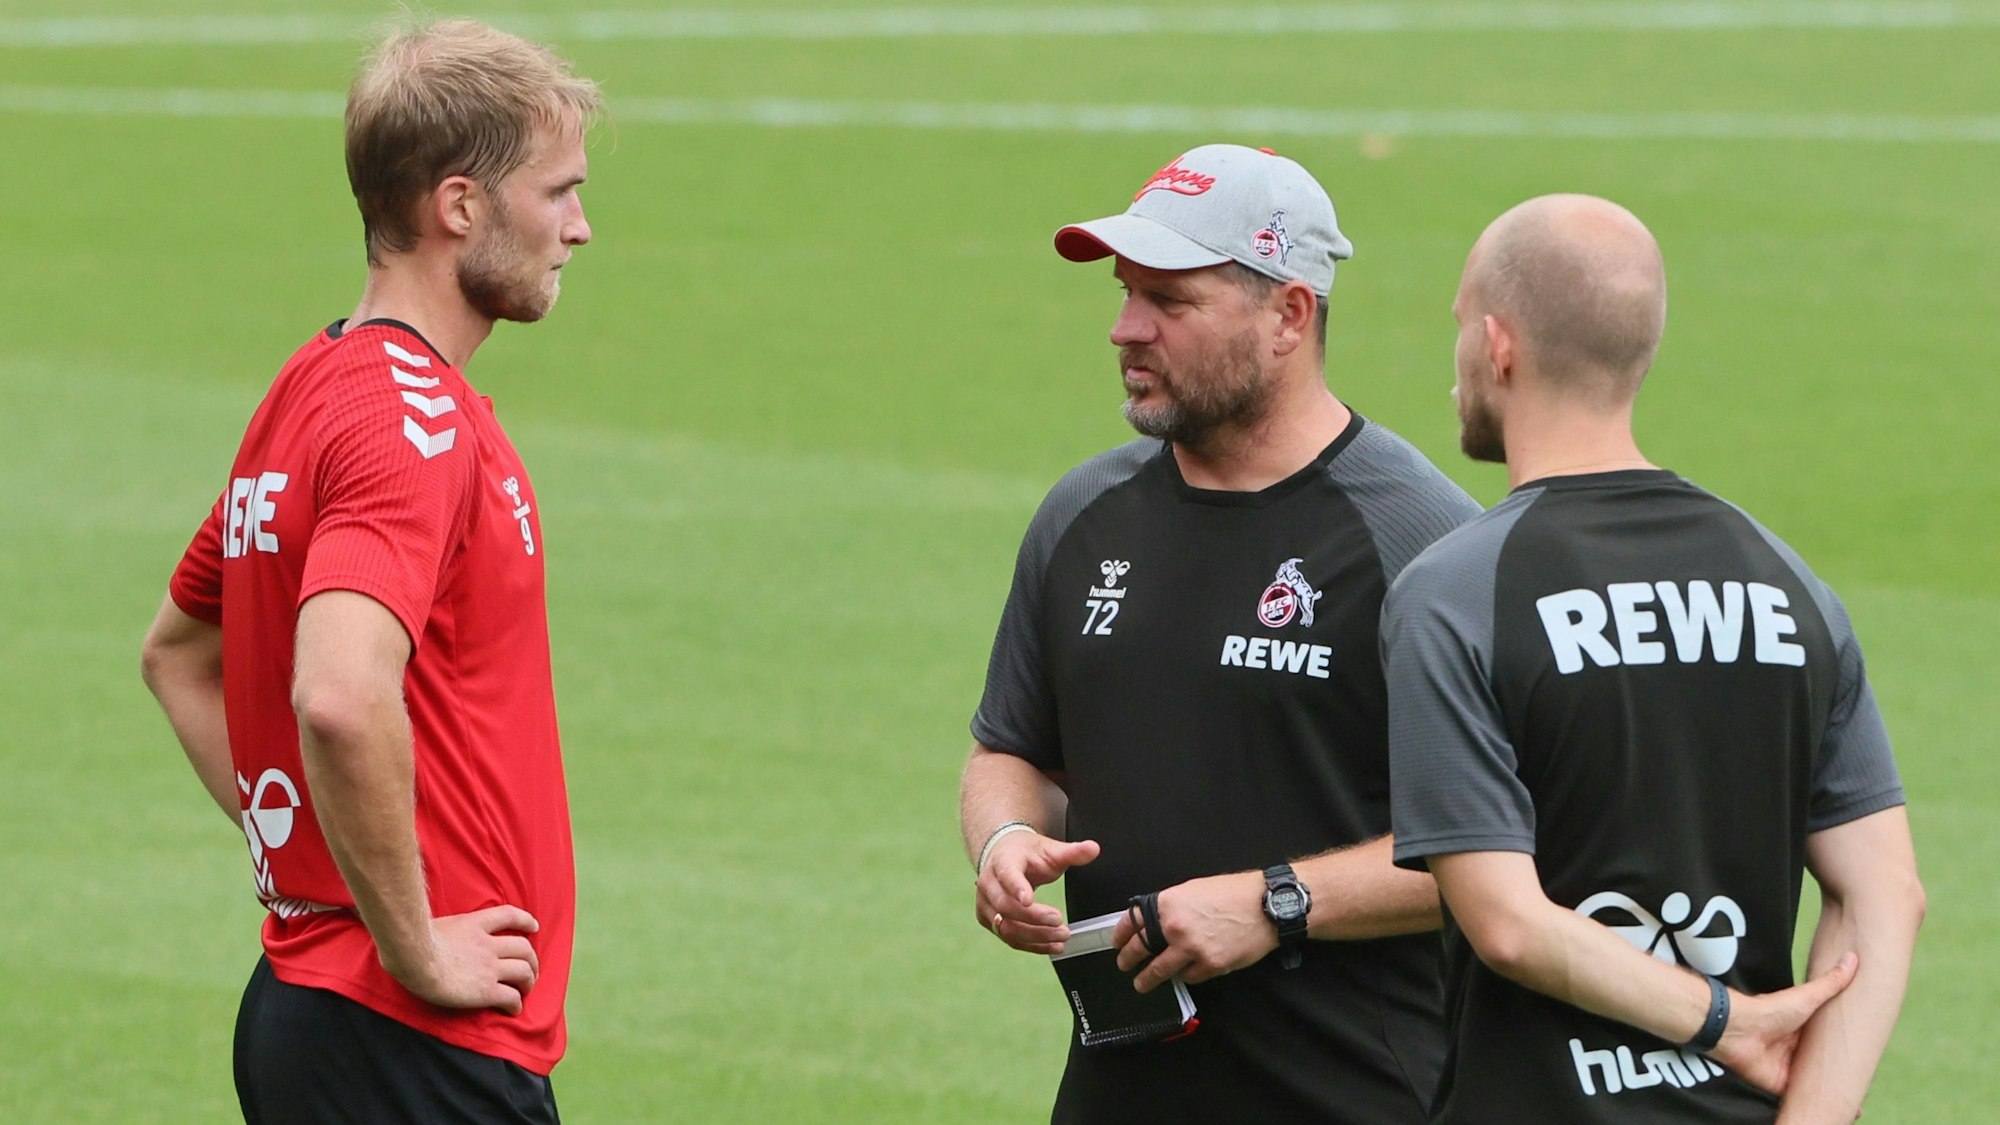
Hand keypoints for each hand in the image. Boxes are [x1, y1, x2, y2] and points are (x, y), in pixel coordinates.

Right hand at [383, 905, 541, 1014]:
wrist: (415, 958)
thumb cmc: (413, 942)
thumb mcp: (434, 924)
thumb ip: (444, 929)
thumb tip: (430, 931)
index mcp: (475, 925)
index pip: (509, 916)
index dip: (526, 921)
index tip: (534, 926)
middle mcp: (488, 945)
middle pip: (524, 948)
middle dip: (532, 960)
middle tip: (531, 970)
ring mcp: (490, 967)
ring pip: (524, 972)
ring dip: (528, 982)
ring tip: (525, 991)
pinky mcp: (486, 990)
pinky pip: (510, 997)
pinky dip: (516, 1004)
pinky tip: (513, 1010)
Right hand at [976, 831, 1098, 953]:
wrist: (1003, 856)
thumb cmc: (1026, 854)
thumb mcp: (1049, 849)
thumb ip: (1072, 852)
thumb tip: (1094, 849)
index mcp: (1002, 861)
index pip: (1006, 875)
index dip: (1016, 888)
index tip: (1029, 900)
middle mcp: (988, 884)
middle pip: (1005, 906)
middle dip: (1034, 918)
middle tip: (1059, 921)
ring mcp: (985, 904)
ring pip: (1006, 927)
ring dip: (1035, 936)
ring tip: (1062, 936)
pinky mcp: (989, 921)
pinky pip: (1009, 938)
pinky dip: (1032, 945)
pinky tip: (1053, 946)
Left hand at [1111, 870, 1275, 992]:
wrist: (1266, 906)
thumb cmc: (1233, 893)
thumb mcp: (1193, 889)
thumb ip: (1171, 906)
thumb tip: (1156, 920)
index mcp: (1167, 904)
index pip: (1132, 922)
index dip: (1121, 935)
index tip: (1117, 943)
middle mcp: (1174, 927)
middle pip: (1139, 950)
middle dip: (1128, 960)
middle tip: (1124, 965)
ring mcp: (1191, 949)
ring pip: (1160, 971)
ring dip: (1147, 979)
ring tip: (1142, 983)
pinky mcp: (1210, 965)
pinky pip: (1188, 977)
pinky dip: (1184, 976)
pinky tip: (1183, 974)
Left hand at [1711, 952, 1858, 1095]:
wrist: (1739, 1031)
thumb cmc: (1770, 1010)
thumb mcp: (1807, 996)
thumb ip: (1830, 983)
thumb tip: (1852, 959)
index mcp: (1804, 1030)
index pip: (1829, 1042)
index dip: (1845, 1050)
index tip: (1865, 1057)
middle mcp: (1797, 1050)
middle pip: (1823, 1065)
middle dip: (1840, 1074)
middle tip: (1863, 1084)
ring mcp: (1790, 1068)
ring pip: (1815, 1083)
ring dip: (1831, 1091)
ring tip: (1854, 1104)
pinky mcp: (1782, 1084)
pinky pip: (1802, 1098)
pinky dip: (1816, 1104)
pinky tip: (1832, 1112)